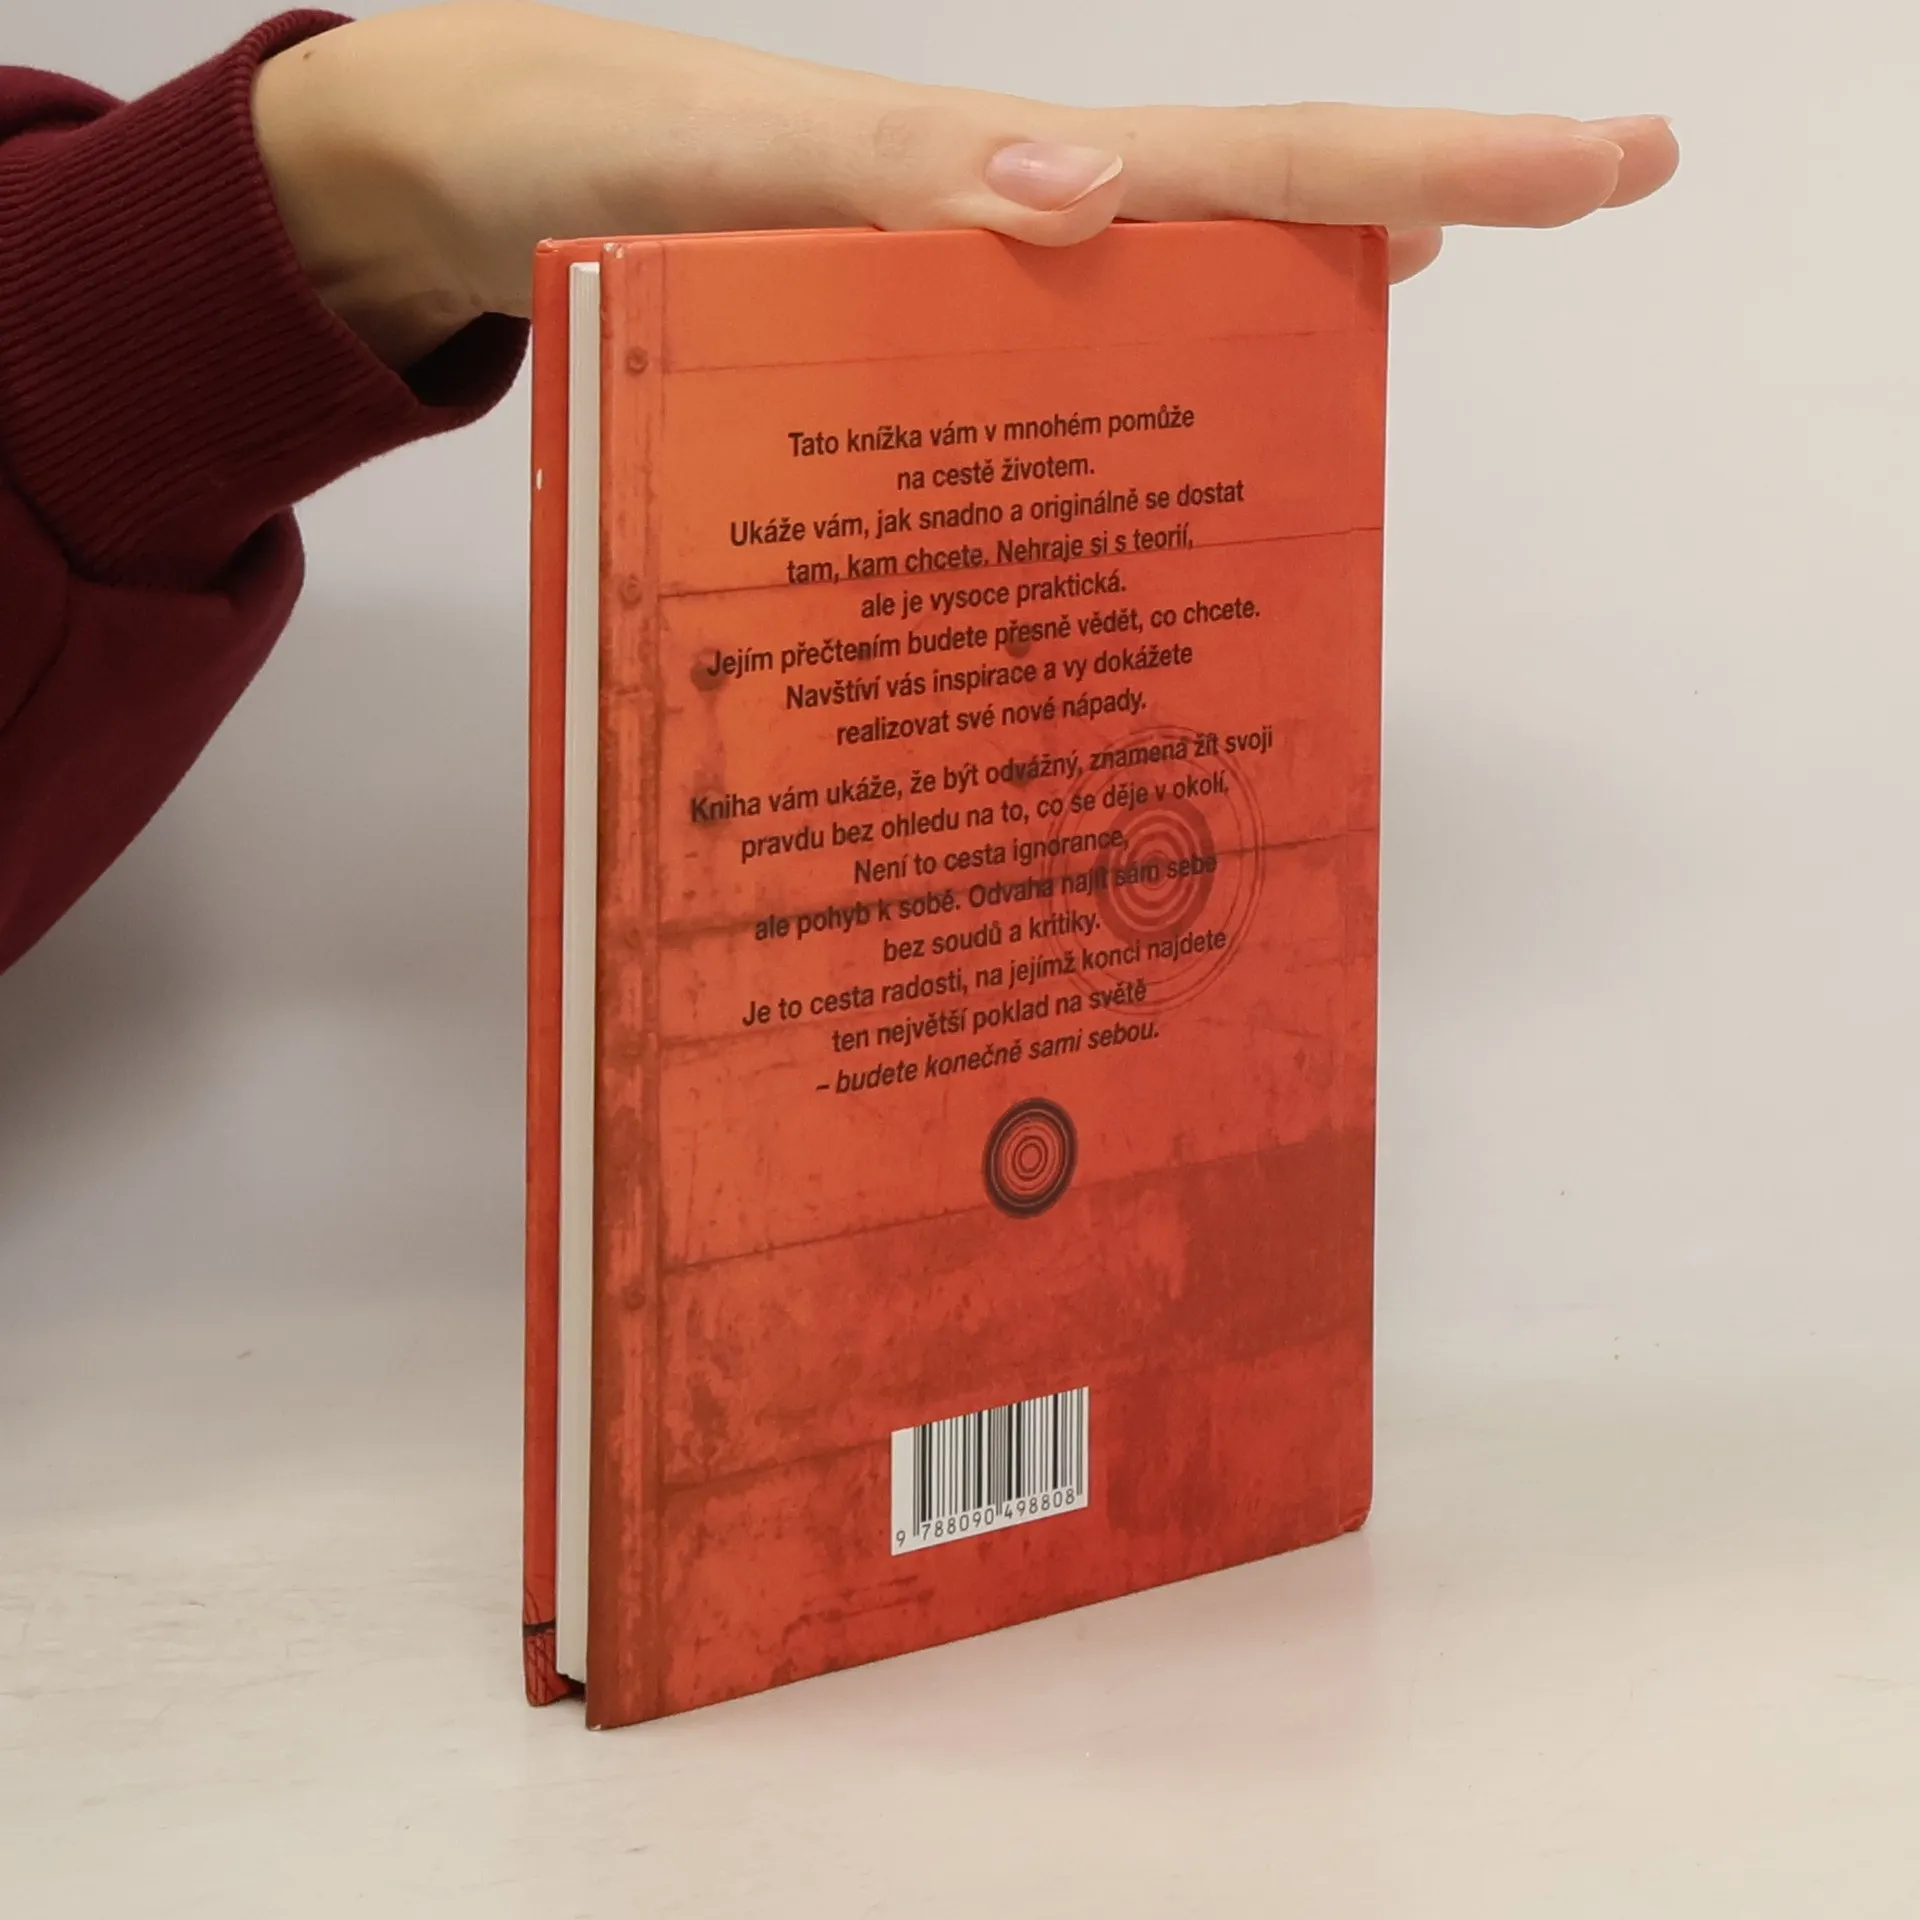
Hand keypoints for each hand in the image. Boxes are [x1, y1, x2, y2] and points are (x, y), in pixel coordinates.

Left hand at [253, 0, 1678, 366]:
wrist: (492, 187)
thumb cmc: (598, 161)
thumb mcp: (735, 164)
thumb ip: (897, 180)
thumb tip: (1093, 197)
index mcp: (1008, 179)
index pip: (1260, 162)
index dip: (1438, 161)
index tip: (1608, 158)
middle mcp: (1020, 237)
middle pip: (1259, 220)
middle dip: (1425, 209)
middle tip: (1597, 201)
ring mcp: (978, 299)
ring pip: (1178, 311)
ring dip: (1300, 326)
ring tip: (1406, 359)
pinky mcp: (916, 356)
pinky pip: (1059, 392)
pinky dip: (1145, 419)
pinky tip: (1178, 473)